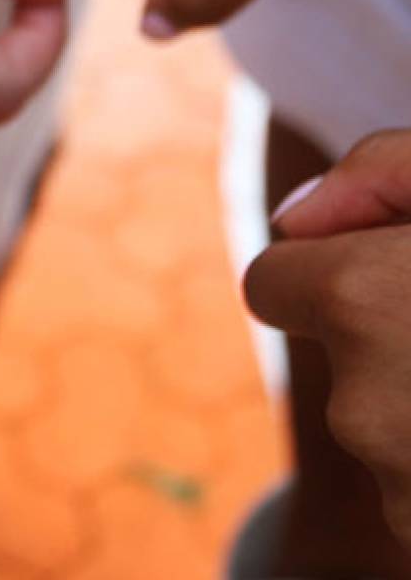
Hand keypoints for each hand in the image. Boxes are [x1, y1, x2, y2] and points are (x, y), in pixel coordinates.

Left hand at [245, 128, 410, 550]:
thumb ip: (376, 173)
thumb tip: (295, 223)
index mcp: (361, 300)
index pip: (271, 286)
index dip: (330, 280)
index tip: (381, 281)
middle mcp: (369, 405)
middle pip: (342, 367)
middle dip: (397, 351)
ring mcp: (410, 495)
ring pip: (391, 442)